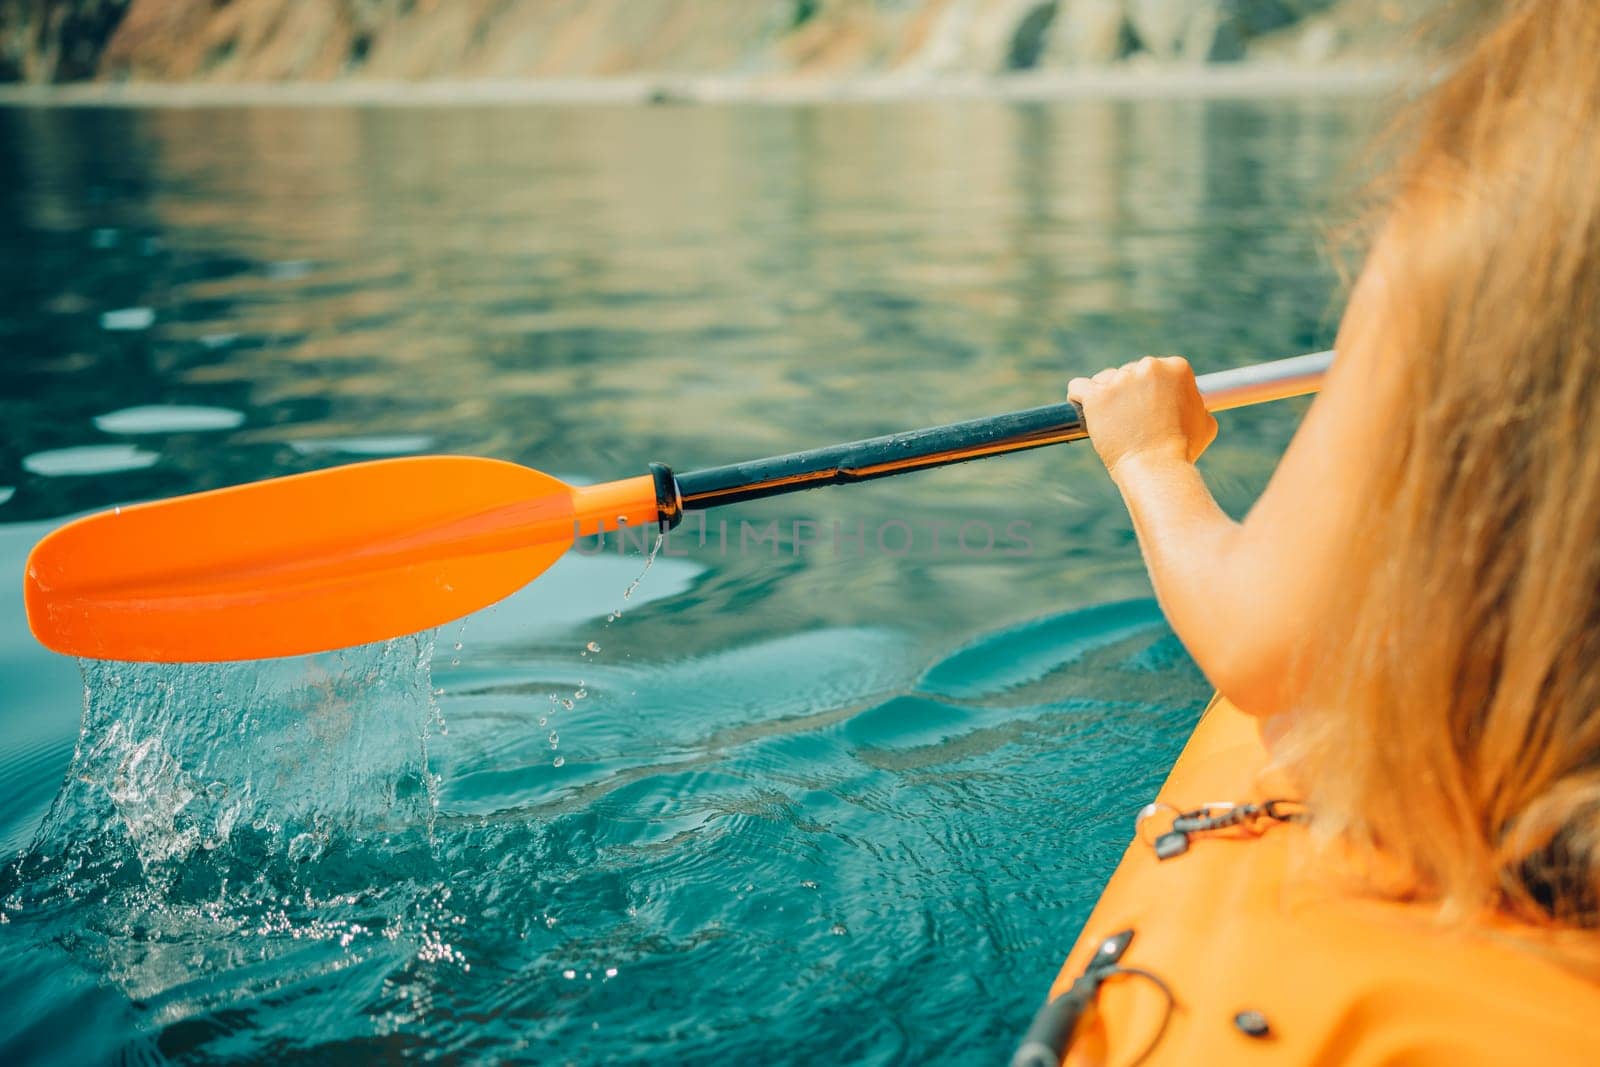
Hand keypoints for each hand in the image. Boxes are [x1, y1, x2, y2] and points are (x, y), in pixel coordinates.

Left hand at [1067, 356, 1217, 473]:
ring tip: (1113, 421)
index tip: (1151, 407)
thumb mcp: (1205, 423)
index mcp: (1176, 367)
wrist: (1157, 468)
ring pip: (1105, 379)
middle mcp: (1148, 366)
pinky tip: (1082, 406)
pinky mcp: (1096, 396)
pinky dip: (1078, 396)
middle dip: (1130, 393)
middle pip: (1130, 372)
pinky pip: (1078, 386)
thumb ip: (1197, 405)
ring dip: (1107, 396)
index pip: (1157, 369)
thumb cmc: (1183, 451)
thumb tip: (1195, 401)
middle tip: (1132, 420)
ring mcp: (1120, 380)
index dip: (1153, 389)